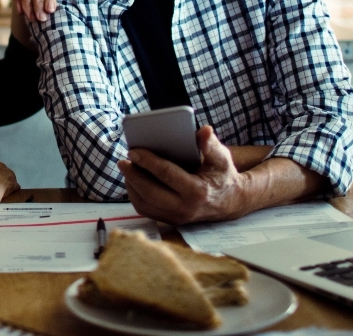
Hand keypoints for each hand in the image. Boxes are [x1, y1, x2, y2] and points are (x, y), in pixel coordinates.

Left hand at [118, 126, 251, 224]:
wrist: (230, 202)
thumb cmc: (222, 175)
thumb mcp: (221, 158)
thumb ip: (210, 145)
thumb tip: (204, 130)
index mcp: (197, 192)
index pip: (166, 175)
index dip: (148, 161)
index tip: (133, 151)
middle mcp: (185, 208)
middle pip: (150, 192)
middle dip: (133, 175)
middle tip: (123, 161)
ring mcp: (177, 218)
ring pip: (145, 204)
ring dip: (131, 186)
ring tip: (126, 168)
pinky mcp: (171, 221)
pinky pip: (146, 210)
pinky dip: (135, 195)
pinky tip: (132, 180)